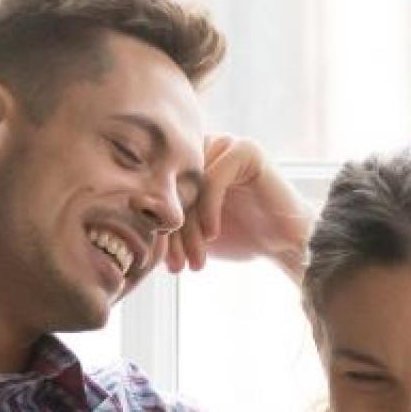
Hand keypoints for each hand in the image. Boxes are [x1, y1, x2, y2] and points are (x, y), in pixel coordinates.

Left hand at [168, 133, 311, 277]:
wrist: (286, 244)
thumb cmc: (242, 239)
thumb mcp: (193, 234)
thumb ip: (166, 225)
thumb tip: (125, 235)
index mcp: (189, 164)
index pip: (160, 192)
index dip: (160, 230)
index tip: (166, 264)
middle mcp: (205, 149)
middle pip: (173, 187)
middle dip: (173, 232)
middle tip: (178, 265)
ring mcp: (225, 146)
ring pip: (191, 184)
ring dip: (190, 226)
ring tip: (197, 258)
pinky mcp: (246, 150)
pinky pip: (214, 177)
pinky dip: (209, 209)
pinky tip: (214, 235)